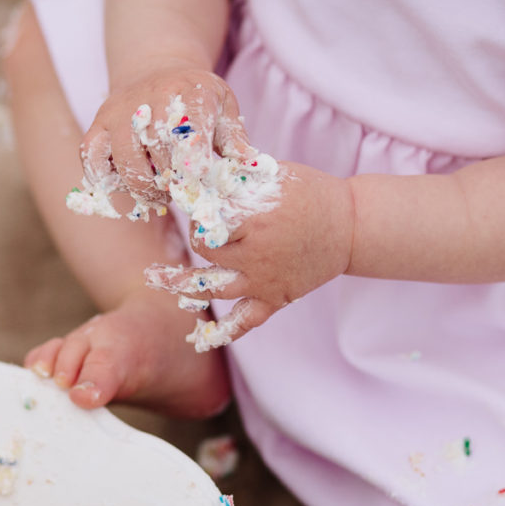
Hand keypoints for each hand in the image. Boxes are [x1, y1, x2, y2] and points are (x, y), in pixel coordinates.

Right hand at [72, 65, 253, 222]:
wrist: (155, 70)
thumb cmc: (196, 98)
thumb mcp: (224, 107)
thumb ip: (236, 139)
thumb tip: (249, 165)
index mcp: (187, 93)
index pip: (190, 136)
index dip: (196, 167)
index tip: (200, 183)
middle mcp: (148, 99)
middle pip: (159, 156)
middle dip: (174, 183)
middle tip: (182, 192)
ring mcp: (118, 113)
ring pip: (126, 163)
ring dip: (144, 188)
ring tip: (159, 194)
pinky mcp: (96, 125)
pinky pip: (92, 160)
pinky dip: (107, 181)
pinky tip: (127, 186)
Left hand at [146, 162, 354, 348]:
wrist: (350, 227)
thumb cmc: (310, 192)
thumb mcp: (272, 173)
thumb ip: (235, 175)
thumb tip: (196, 167)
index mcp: (255, 219)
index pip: (207, 219)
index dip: (197, 211)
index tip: (197, 203)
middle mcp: (256, 254)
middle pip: (205, 250)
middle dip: (198, 236)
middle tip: (201, 227)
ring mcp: (264, 281)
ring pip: (211, 287)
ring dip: (180, 284)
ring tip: (155, 277)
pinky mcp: (274, 299)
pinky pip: (245, 322)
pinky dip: (224, 332)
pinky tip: (201, 338)